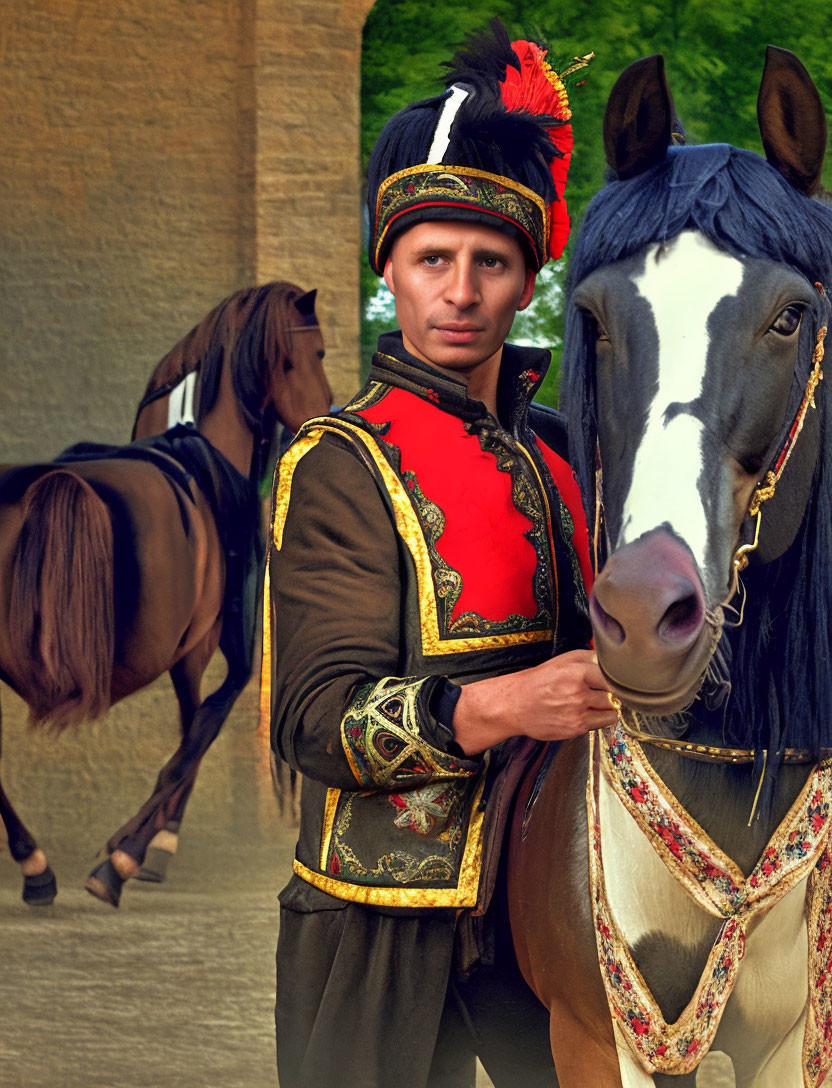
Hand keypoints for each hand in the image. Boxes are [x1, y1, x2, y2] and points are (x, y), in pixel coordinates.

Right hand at [452, 650, 617, 755]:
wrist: (516, 704)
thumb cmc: (540, 680)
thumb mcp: (563, 660)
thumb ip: (590, 656)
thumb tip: (613, 657)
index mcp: (577, 671)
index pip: (614, 676)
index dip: (617, 677)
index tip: (619, 678)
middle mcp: (578, 692)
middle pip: (616, 694)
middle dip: (610, 692)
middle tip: (601, 690)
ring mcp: (577, 712)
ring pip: (612, 711)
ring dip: (606, 706)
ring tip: (592, 701)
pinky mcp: (575, 728)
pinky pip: (601, 723)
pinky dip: (597, 718)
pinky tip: (583, 712)